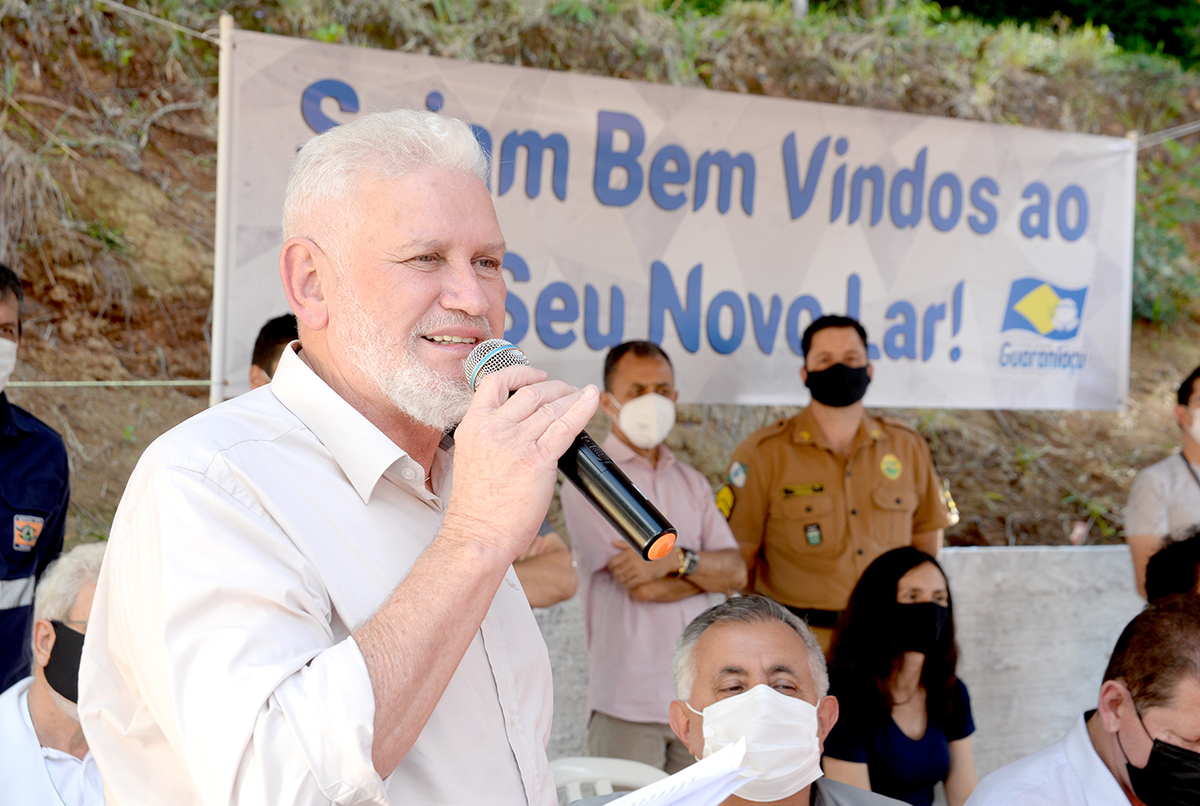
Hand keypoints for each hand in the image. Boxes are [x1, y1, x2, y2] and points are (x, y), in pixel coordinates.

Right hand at [444, 365, 598, 561]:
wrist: (478, 535)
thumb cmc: (477, 508)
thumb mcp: (472, 458)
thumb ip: (492, 436)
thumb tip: (523, 426)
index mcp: (473, 426)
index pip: (495, 383)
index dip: (521, 372)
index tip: (536, 374)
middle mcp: (493, 430)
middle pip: (531, 393)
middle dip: (555, 388)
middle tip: (567, 391)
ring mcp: (515, 444)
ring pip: (551, 407)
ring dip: (571, 398)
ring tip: (582, 397)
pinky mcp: (537, 461)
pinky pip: (565, 426)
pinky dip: (582, 409)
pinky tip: (591, 399)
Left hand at [607, 539, 674, 590]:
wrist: (667, 558)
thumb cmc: (652, 551)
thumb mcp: (638, 545)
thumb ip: (624, 544)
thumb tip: (612, 542)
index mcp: (629, 553)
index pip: (613, 562)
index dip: (610, 565)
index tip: (612, 567)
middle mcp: (632, 562)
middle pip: (616, 571)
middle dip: (615, 573)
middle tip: (617, 573)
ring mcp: (638, 570)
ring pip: (622, 579)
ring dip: (620, 579)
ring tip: (623, 578)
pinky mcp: (644, 578)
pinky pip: (630, 584)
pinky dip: (627, 584)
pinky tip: (629, 582)